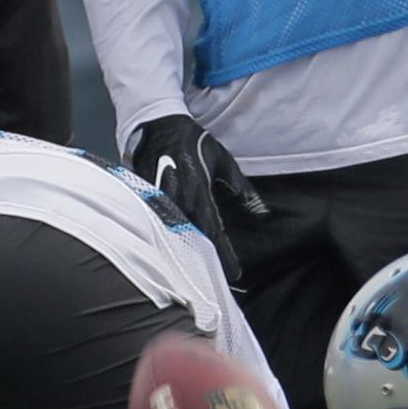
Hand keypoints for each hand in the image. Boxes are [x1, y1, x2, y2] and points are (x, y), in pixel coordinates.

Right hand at [129, 113, 265, 284]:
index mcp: (200, 192)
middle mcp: (180, 200)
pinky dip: (166, 240)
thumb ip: (242, 188)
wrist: (158, 125)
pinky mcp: (145, 198)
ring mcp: (160, 201)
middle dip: (206, 262)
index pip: (215, 232)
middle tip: (218, 283)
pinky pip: (156, 224)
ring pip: (174, 236)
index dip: (225, 255)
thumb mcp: (223, 162)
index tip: (235, 274)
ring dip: (186, 255)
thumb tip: (262, 211)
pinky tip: (173, 254)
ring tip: (196, 276)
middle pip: (193, 240)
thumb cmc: (193, 142)